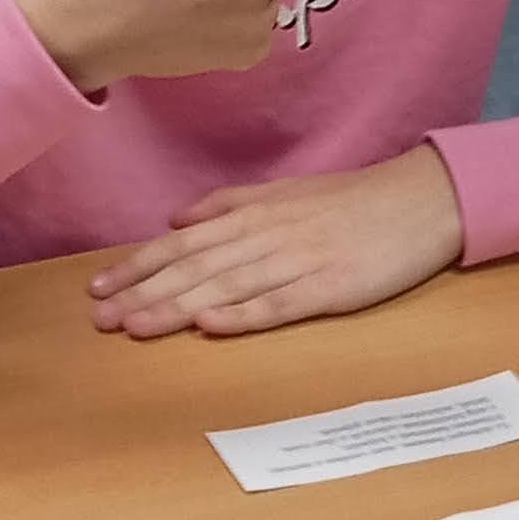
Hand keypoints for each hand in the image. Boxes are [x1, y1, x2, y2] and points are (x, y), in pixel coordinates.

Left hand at [88, 146, 466, 339]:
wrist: (421, 200)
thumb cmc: (351, 200)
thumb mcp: (285, 192)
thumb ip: (229, 204)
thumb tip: (176, 220)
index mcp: (255, 214)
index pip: (182, 244)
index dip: (137, 265)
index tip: (97, 287)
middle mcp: (268, 236)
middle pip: (194, 268)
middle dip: (142, 293)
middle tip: (100, 319)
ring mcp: (299, 263)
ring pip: (225, 287)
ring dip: (177, 308)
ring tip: (135, 327)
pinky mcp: (330, 288)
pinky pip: (279, 304)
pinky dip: (243, 315)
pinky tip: (210, 325)